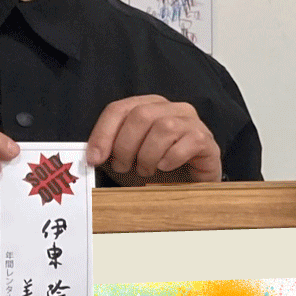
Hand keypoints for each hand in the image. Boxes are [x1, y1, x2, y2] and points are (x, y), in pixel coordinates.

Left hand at [86, 96, 221, 183]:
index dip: (103, 133)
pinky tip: (165, 168)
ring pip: (164, 127)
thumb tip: (88, 156)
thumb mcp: (126, 160)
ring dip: (148, 154)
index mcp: (149, 106)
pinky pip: (188, 142)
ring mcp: (193, 123)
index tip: (94, 159)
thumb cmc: (156, 171)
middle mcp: (172, 108)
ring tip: (145, 170)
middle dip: (125, 145)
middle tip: (123, 166)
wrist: (189, 189)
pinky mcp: (207, 141)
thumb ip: (108, 153)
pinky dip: (171, 158)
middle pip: (141, 115)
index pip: (119, 109)